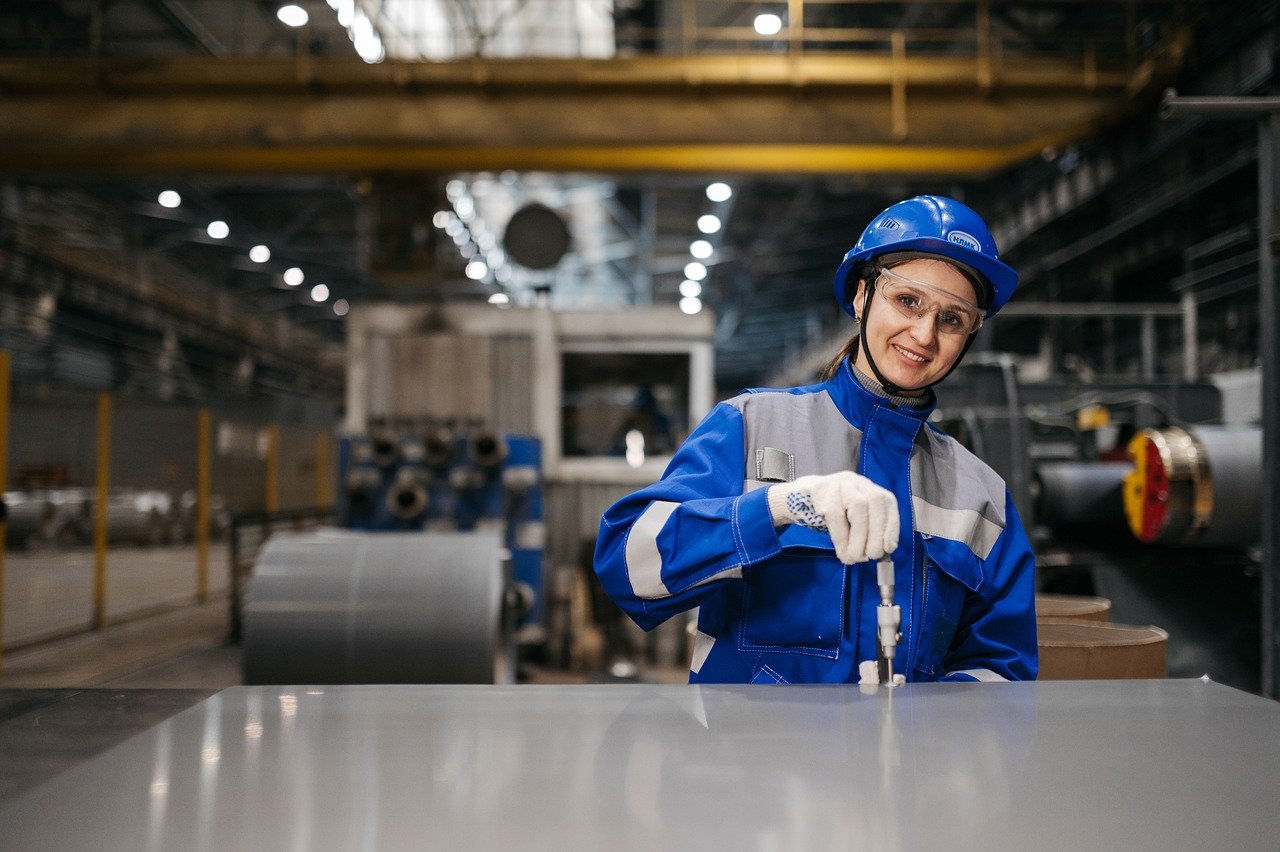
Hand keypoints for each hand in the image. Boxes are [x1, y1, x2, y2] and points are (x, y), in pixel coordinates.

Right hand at [766, 471, 898, 564]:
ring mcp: (840, 483)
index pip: (888, 503)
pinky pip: (835, 514)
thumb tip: (882, 552)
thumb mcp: (853, 520)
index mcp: (870, 488)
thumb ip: (868, 532)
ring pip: (857, 506)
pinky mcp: (821, 489)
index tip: (889, 548)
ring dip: (859, 537)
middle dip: (876, 534)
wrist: (799, 500)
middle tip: (871, 556)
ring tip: (855, 557)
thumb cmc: (833, 513)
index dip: (891, 526)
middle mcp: (858, 482)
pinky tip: (841, 551)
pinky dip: (841, 537)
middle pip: (875, 502)